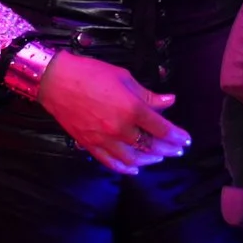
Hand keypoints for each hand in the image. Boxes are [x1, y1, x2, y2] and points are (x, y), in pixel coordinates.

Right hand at [35, 52, 190, 174]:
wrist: (56, 80)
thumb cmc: (91, 74)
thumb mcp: (124, 77)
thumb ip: (148, 95)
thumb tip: (169, 101)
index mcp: (132, 109)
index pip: (161, 129)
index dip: (177, 136)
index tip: (185, 139)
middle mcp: (120, 128)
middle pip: (150, 146)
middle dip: (168, 149)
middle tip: (177, 150)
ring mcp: (104, 139)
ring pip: (133, 158)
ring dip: (149, 160)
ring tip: (159, 158)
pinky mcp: (90, 145)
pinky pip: (111, 162)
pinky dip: (124, 168)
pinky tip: (134, 169)